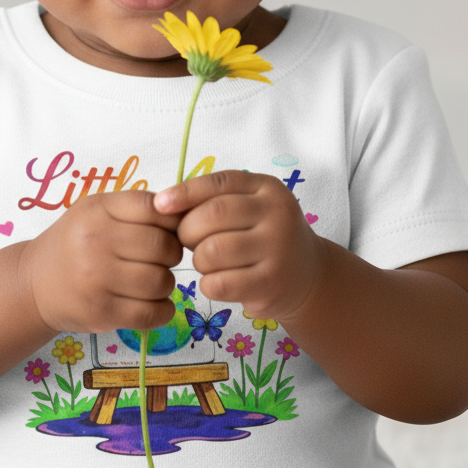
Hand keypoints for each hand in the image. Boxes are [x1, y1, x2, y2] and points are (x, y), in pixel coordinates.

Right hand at [20, 191, 182, 333]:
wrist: (34, 284)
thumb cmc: (74, 242)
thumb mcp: (96, 210)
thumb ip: (136, 207)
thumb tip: (185, 214)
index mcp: (97, 210)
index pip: (154, 208)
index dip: (172, 220)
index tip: (169, 229)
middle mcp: (95, 242)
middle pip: (164, 247)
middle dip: (172, 254)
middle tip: (162, 258)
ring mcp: (97, 280)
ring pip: (161, 282)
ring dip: (166, 283)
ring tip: (153, 280)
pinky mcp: (102, 313)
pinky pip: (152, 314)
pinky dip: (163, 310)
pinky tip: (155, 304)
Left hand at [154, 170, 326, 324]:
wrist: (308, 276)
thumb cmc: (263, 236)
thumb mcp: (249, 207)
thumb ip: (213, 200)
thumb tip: (161, 204)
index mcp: (268, 188)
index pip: (218, 184)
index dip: (184, 193)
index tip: (159, 205)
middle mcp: (278, 214)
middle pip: (211, 217)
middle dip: (187, 231)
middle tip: (189, 241)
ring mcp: (278, 250)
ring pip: (211, 252)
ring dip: (198, 260)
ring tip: (207, 261)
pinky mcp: (271, 284)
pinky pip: (219, 283)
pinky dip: (208, 284)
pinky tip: (217, 281)